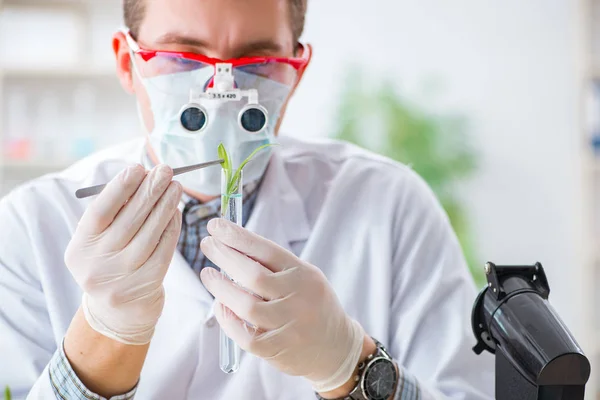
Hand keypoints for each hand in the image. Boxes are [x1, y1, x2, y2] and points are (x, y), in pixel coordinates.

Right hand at [65, 164, 182, 344]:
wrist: (119, 313)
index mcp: (80, 248)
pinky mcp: (146, 284)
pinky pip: (164, 249)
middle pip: (128, 221)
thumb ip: (114, 215)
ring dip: (165, 206)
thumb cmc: (111, 264)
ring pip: (149, 233)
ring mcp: (122, 277)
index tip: (137, 168)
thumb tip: (142, 178)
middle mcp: (97, 264)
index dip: (119, 188)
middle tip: (165, 171)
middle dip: (150, 191)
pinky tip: (176, 212)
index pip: (99, 213)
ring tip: (176, 187)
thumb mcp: (99, 243)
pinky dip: (171, 227)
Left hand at [200, 219, 364, 392]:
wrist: (335, 347)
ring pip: (246, 306)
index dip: (238, 237)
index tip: (216, 225)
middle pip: (253, 276)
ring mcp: (289, 326)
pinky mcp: (278, 349)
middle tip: (207, 244)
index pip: (267, 250)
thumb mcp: (303, 277)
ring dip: (221, 288)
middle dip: (225, 257)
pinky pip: (245, 336)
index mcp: (304, 274)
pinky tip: (220, 306)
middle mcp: (298, 298)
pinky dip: (228, 320)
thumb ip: (273, 266)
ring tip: (208, 275)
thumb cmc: (310, 304)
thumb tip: (232, 245)